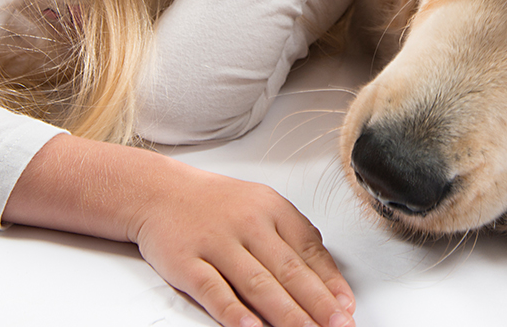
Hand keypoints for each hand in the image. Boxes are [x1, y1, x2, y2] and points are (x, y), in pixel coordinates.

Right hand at [131, 162, 355, 326]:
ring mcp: (217, 243)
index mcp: (272, 209)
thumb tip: (329, 277)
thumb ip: (295, 237)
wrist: (159, 191)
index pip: (310, 251)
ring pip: (258, 284)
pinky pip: (214, 291)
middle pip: (289, 271)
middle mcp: (248, 224)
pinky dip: (234, 313)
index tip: (346, 309)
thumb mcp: (262, 206)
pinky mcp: (187, 262)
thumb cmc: (216, 204)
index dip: (331, 283)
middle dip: (317, 304)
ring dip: (286, 314)